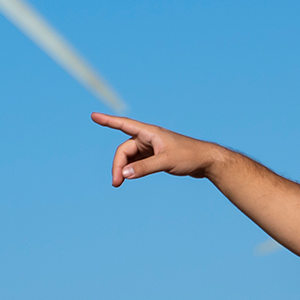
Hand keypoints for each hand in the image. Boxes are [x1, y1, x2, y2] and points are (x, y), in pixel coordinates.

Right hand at [93, 113, 222, 184]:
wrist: (206, 161)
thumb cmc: (189, 157)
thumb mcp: (166, 162)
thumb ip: (145, 168)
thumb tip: (124, 174)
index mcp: (150, 133)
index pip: (124, 124)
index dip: (107, 121)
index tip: (93, 116)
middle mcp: (149, 138)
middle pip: (124, 149)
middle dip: (117, 165)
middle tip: (116, 183)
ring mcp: (152, 147)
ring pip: (130, 157)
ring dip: (124, 169)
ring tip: (119, 183)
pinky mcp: (156, 156)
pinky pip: (137, 161)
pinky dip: (132, 169)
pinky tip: (129, 177)